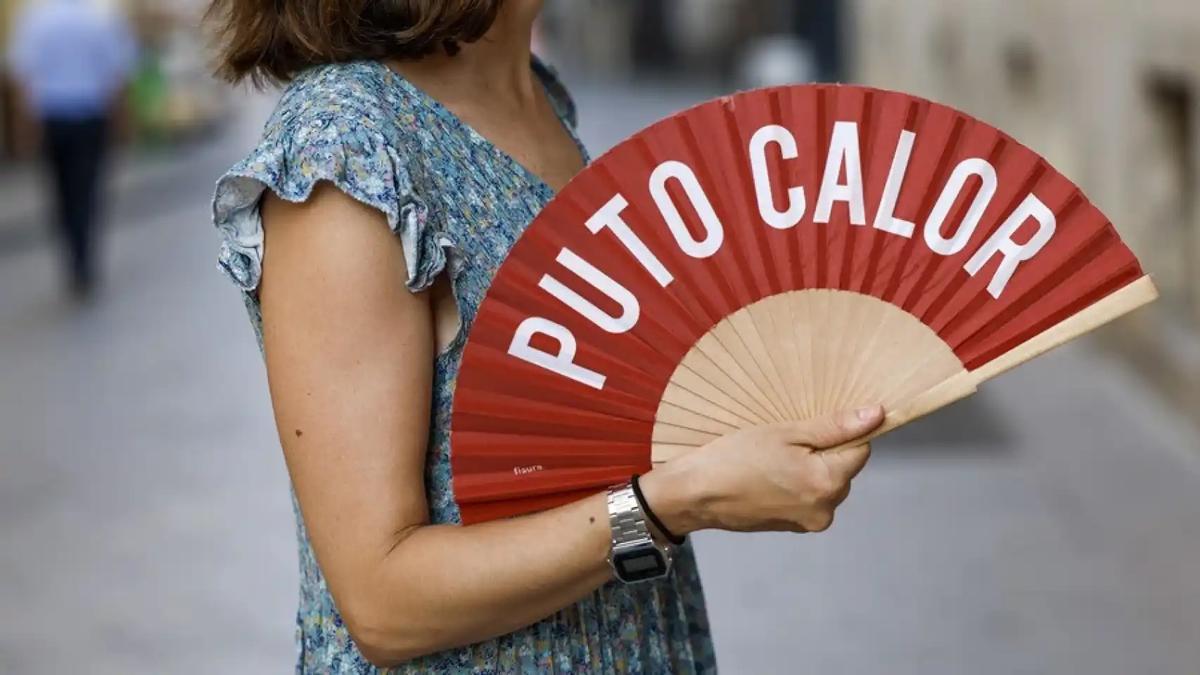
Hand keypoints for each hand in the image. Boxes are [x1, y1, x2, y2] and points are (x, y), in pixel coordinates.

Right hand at [640, 406, 883, 534]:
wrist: (695, 494)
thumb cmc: (736, 457)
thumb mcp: (784, 432)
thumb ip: (834, 426)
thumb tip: (876, 415)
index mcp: (828, 482)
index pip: (860, 449)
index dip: (840, 432)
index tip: (811, 425)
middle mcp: (826, 509)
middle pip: (843, 469)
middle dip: (823, 452)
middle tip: (785, 440)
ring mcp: (809, 522)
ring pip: (825, 483)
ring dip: (809, 468)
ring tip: (773, 458)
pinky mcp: (793, 527)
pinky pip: (807, 497)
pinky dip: (795, 484)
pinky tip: (768, 475)